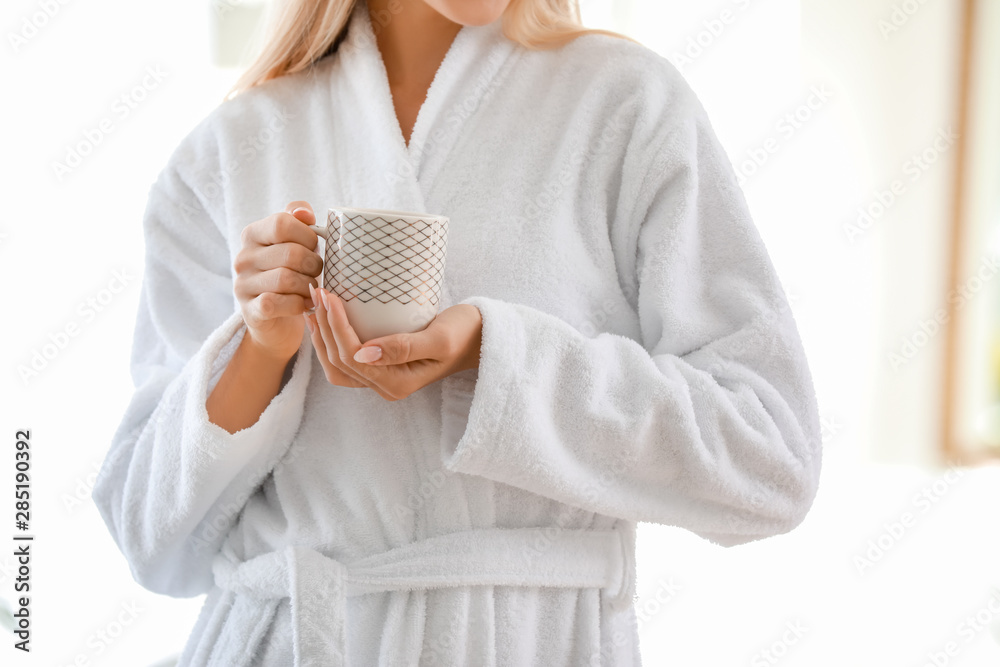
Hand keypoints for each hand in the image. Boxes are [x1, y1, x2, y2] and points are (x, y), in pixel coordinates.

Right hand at [233, 201, 322, 360]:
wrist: (277, 320)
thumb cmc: (291, 273)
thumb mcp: (295, 243)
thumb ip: (299, 221)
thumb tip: (304, 213)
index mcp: (253, 234)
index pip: (282, 223)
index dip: (308, 236)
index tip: (314, 247)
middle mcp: (243, 258)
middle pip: (290, 253)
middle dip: (313, 264)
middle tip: (317, 272)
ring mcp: (243, 285)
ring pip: (286, 279)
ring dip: (308, 285)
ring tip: (312, 288)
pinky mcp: (250, 310)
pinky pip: (278, 303)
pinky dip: (299, 304)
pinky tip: (306, 304)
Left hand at [303, 285, 482, 400]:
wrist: (481, 337)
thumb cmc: (464, 333)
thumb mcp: (439, 339)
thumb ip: (403, 348)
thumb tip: (363, 354)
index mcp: (397, 384)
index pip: (353, 357)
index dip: (335, 327)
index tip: (329, 294)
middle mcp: (386, 386)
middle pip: (339, 362)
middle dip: (323, 328)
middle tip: (317, 292)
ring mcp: (383, 377)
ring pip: (337, 364)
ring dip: (322, 336)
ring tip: (314, 304)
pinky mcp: (382, 365)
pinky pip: (347, 359)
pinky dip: (332, 339)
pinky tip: (326, 317)